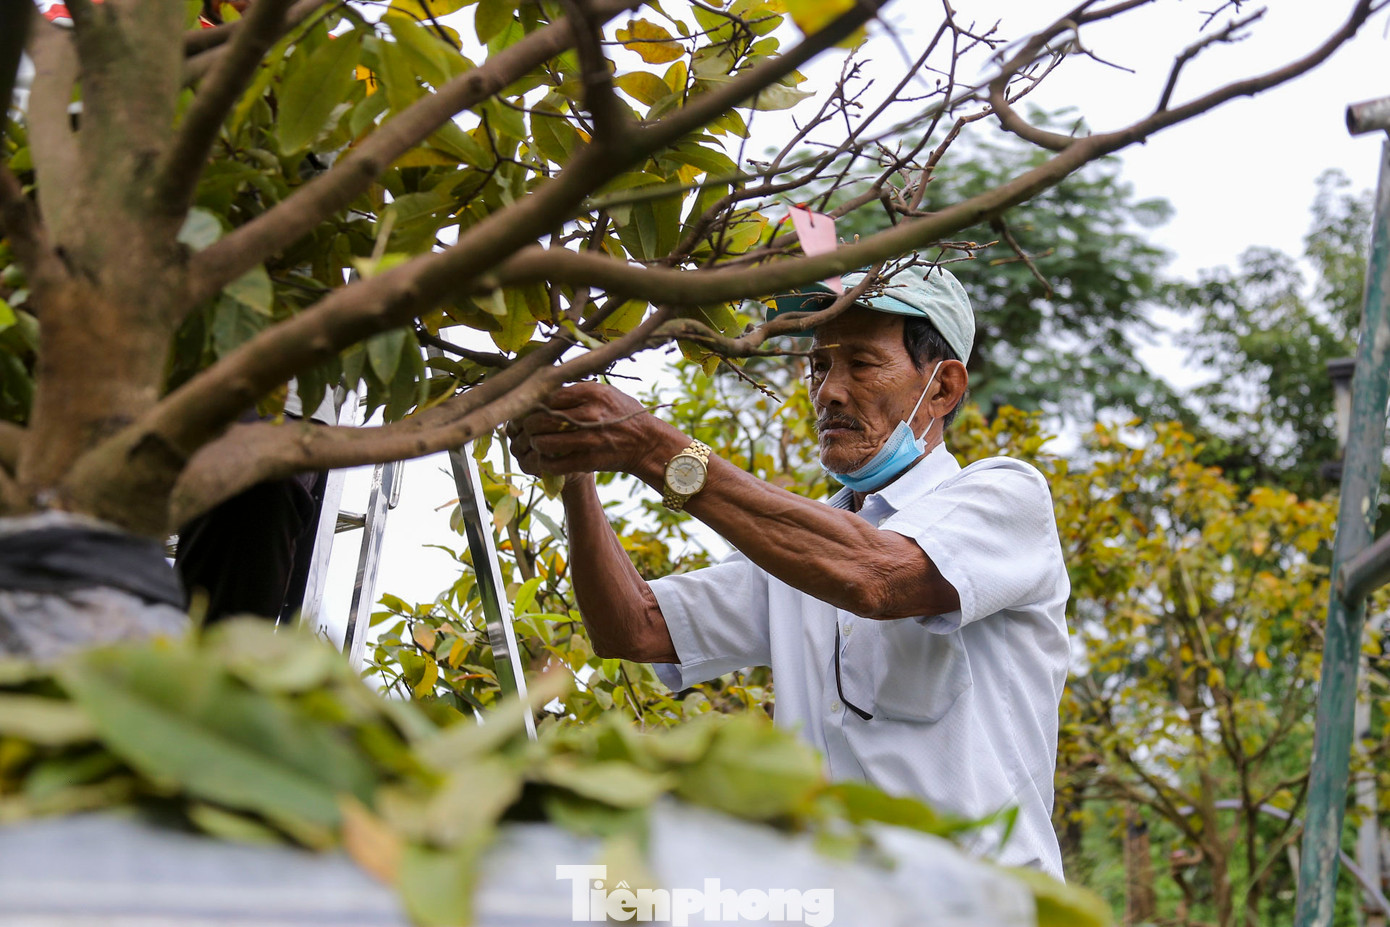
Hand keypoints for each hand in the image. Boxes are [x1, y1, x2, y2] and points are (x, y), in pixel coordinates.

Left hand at [506, 382, 661, 478]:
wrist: (648, 443)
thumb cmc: (624, 415)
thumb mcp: (606, 393)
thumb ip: (579, 390)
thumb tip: (547, 387)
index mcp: (591, 392)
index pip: (548, 396)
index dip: (532, 404)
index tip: (527, 409)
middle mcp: (590, 413)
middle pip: (541, 419)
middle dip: (528, 426)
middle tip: (526, 429)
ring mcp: (590, 438)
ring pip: (544, 442)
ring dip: (535, 445)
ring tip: (535, 443)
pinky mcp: (590, 460)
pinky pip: (556, 464)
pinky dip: (545, 464)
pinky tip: (544, 460)